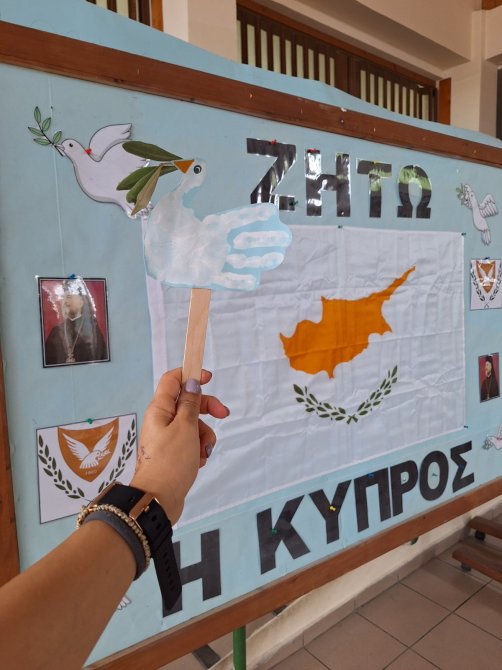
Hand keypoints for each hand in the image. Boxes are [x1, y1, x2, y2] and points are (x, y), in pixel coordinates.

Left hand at [130, 368, 228, 522]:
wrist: (158, 500)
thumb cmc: (171, 461)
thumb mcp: (186, 428)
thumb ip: (191, 403)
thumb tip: (191, 382)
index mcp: (160, 409)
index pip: (172, 380)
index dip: (190, 375)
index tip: (209, 377)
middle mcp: (161, 420)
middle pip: (187, 403)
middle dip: (207, 409)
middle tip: (224, 415)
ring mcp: (167, 438)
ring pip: (193, 425)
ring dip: (204, 435)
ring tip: (204, 451)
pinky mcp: (172, 454)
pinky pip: (190, 443)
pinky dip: (198, 449)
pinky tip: (199, 461)